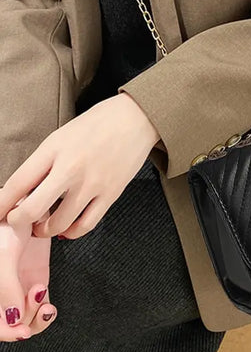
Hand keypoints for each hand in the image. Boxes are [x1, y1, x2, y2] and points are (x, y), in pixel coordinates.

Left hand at [0, 93, 159, 238]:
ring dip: (45, 230)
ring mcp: (92, 183)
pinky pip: (86, 224)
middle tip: (18, 221)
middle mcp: (71, 168)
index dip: (1, 204)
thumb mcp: (63, 134)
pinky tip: (67, 228)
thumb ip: (44, 161)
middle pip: (32, 210)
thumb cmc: (100, 122)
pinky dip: (71, 232)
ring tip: (43, 227)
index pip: (16, 183)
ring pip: (59, 223)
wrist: (136, 118)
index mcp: (54, 149)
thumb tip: (27, 189)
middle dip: (18, 222)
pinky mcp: (111, 193)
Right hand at [0, 216, 56, 341]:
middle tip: (36, 314)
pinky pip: (37, 305)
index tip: (21, 330)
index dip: (4, 332)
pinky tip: (48, 305)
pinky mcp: (35, 279)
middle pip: (7, 324)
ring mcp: (16, 287)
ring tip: (44, 304)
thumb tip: (14, 319)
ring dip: (34, 318)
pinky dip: (43, 311)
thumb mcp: (2, 255)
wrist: (25, 203)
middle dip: (21, 326)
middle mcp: (0, 290)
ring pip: (23, 319)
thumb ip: (6, 287)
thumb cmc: (4, 225)